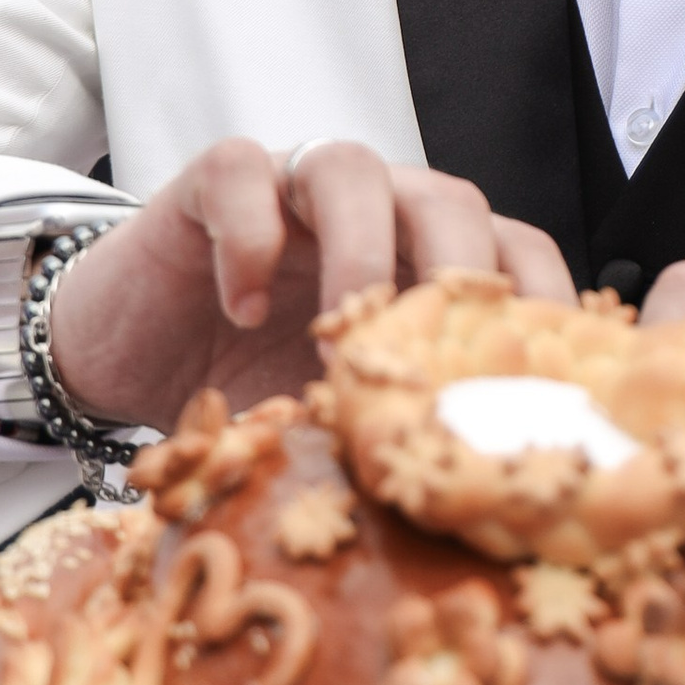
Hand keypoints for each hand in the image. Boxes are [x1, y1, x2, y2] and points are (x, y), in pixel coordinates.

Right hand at [47, 140, 577, 432]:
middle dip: (458, 274)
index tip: (552, 379)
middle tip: (444, 363)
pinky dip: (248, 236)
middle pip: (448, 202)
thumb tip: (470, 516)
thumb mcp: (332, 418)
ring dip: (358, 250)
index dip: (543, 301)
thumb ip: (393, 433)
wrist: (133, 352)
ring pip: (350, 168)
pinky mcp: (212, 181)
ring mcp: (294, 186)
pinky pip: (240, 171)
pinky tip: (240, 309)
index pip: (514, 252)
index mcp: (425, 260)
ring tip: (340, 337)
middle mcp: (375, 209)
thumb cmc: (251, 384)